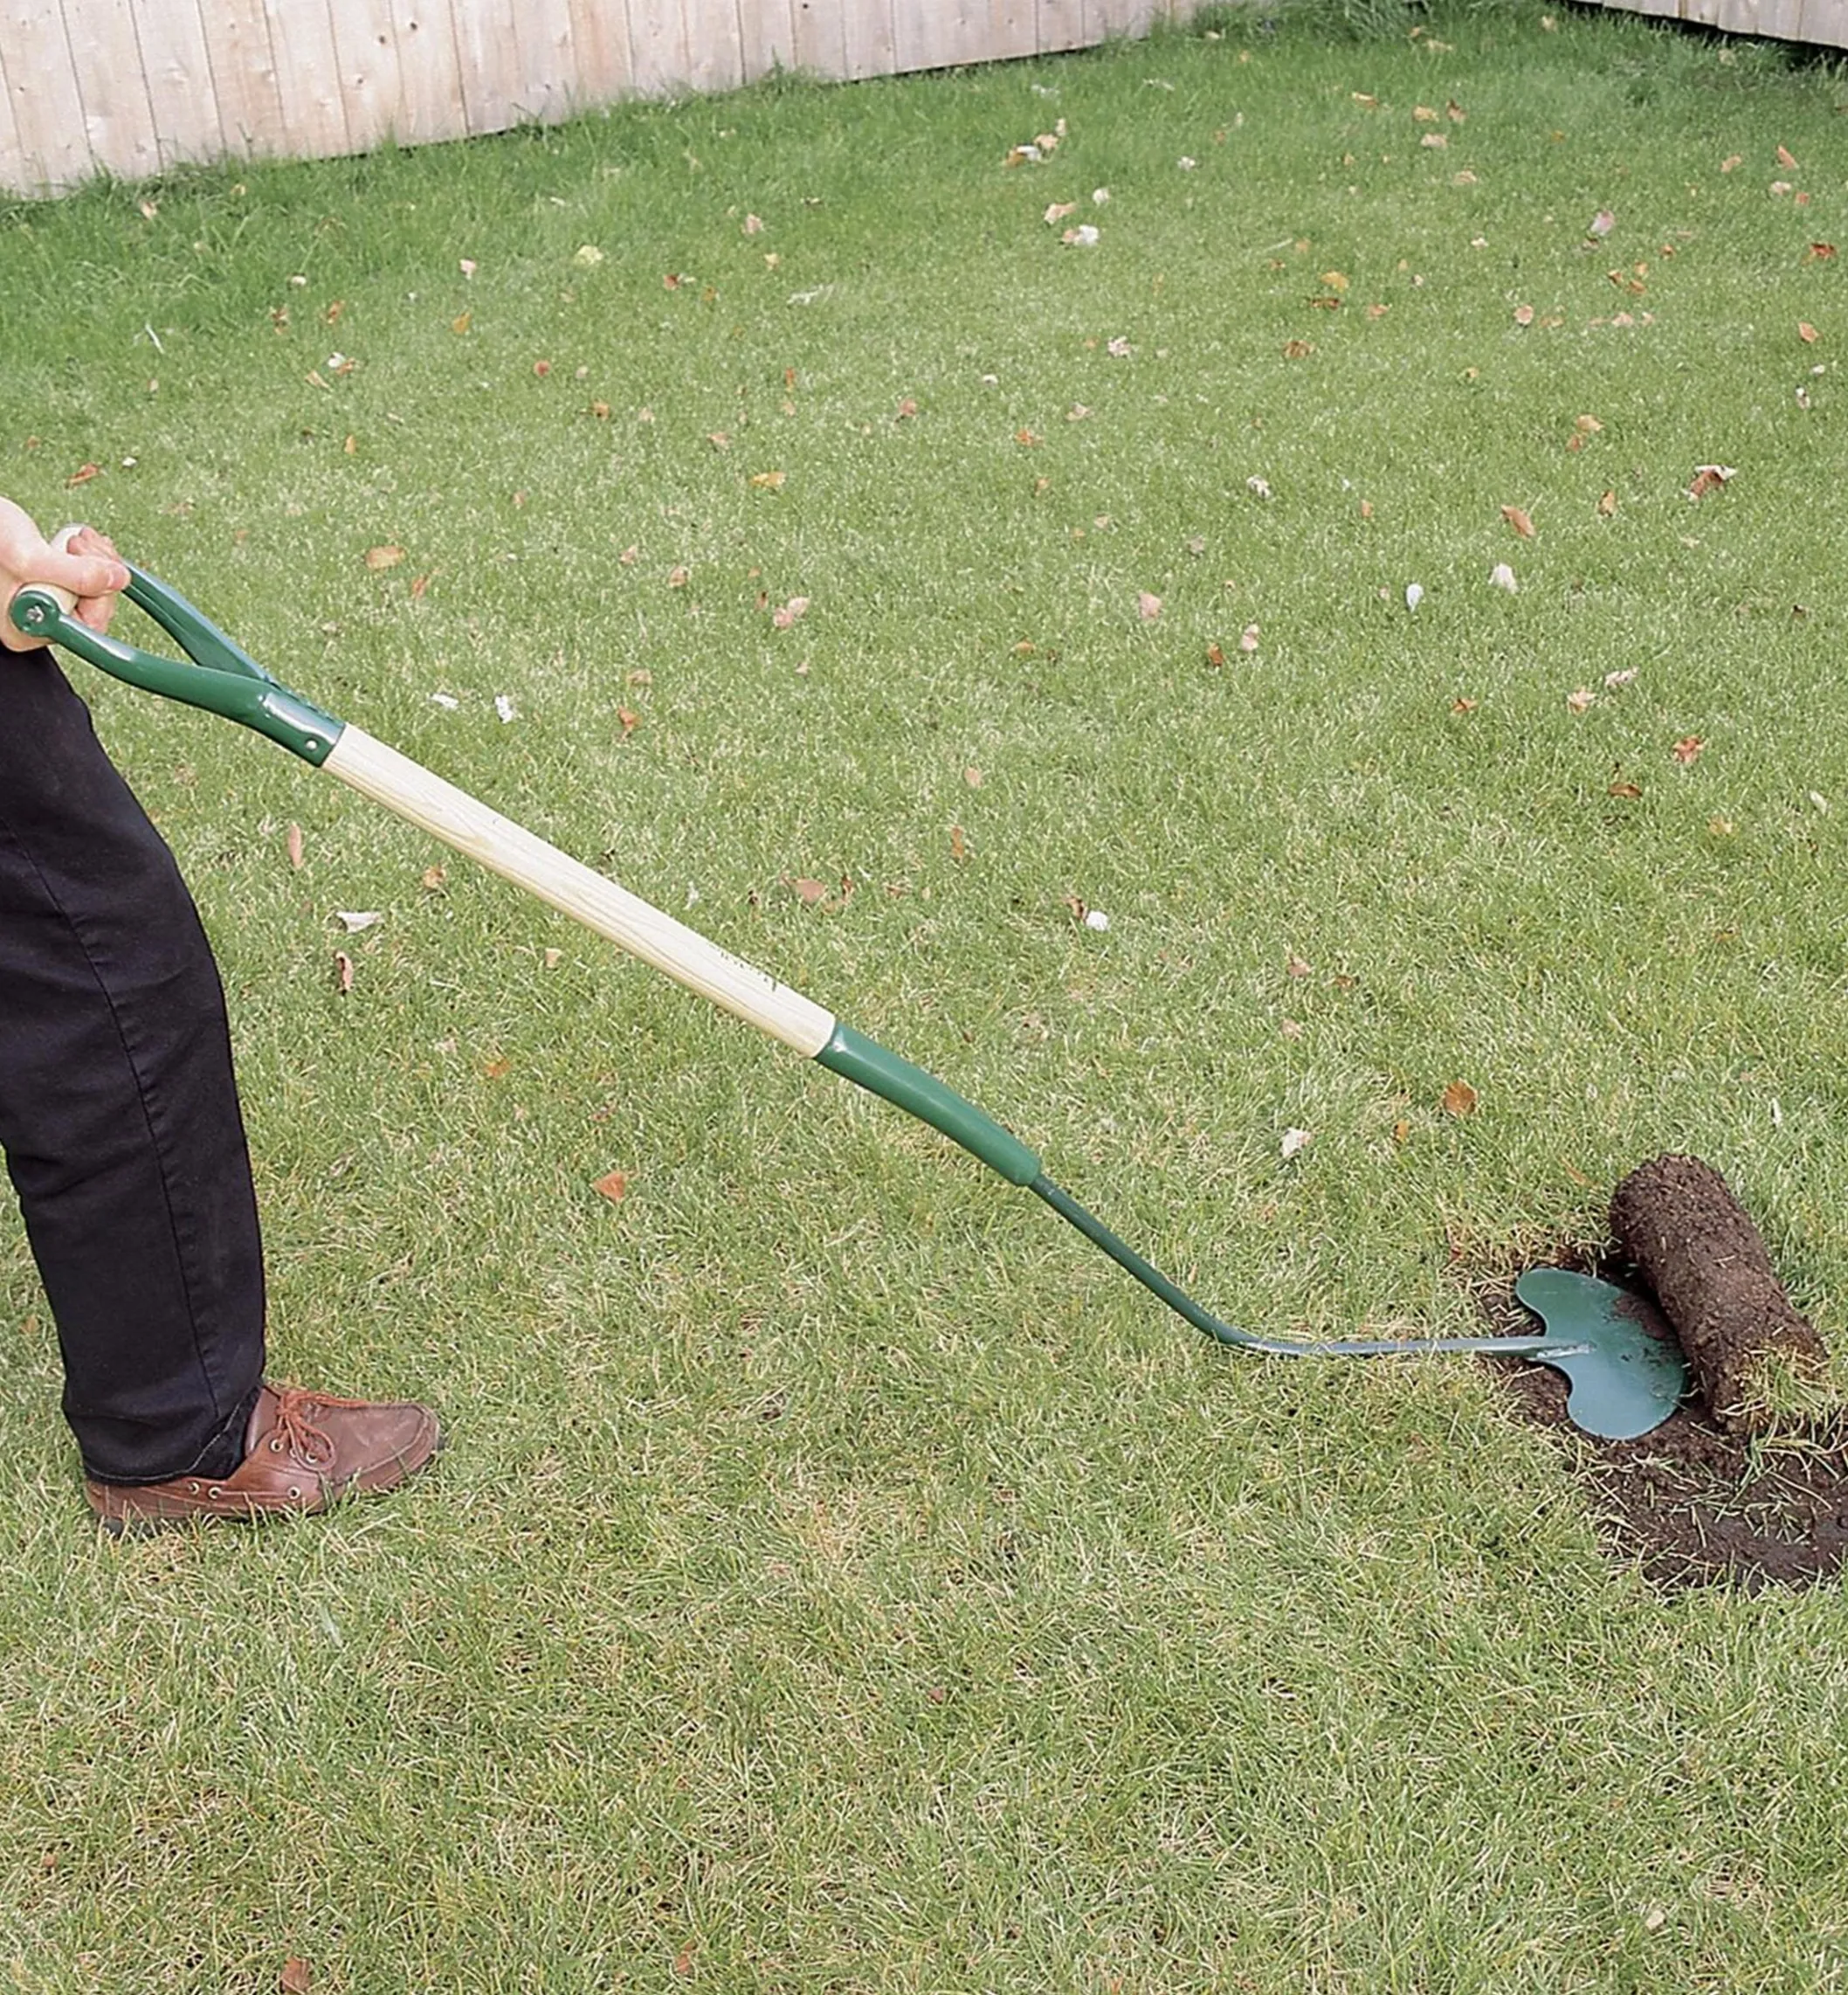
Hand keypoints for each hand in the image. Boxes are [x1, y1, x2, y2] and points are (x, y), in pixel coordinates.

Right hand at [0, 498, 130, 653]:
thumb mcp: (28, 556)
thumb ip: (75, 574)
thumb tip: (117, 580)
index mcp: (28, 627)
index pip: (88, 627)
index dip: (101, 595)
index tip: (98, 569)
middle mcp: (40, 619)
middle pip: (97, 607)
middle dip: (101, 571)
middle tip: (82, 545)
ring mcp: (49, 601)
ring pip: (96, 590)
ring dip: (98, 560)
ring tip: (77, 541)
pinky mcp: (54, 582)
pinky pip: (89, 577)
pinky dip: (92, 556)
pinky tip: (81, 542)